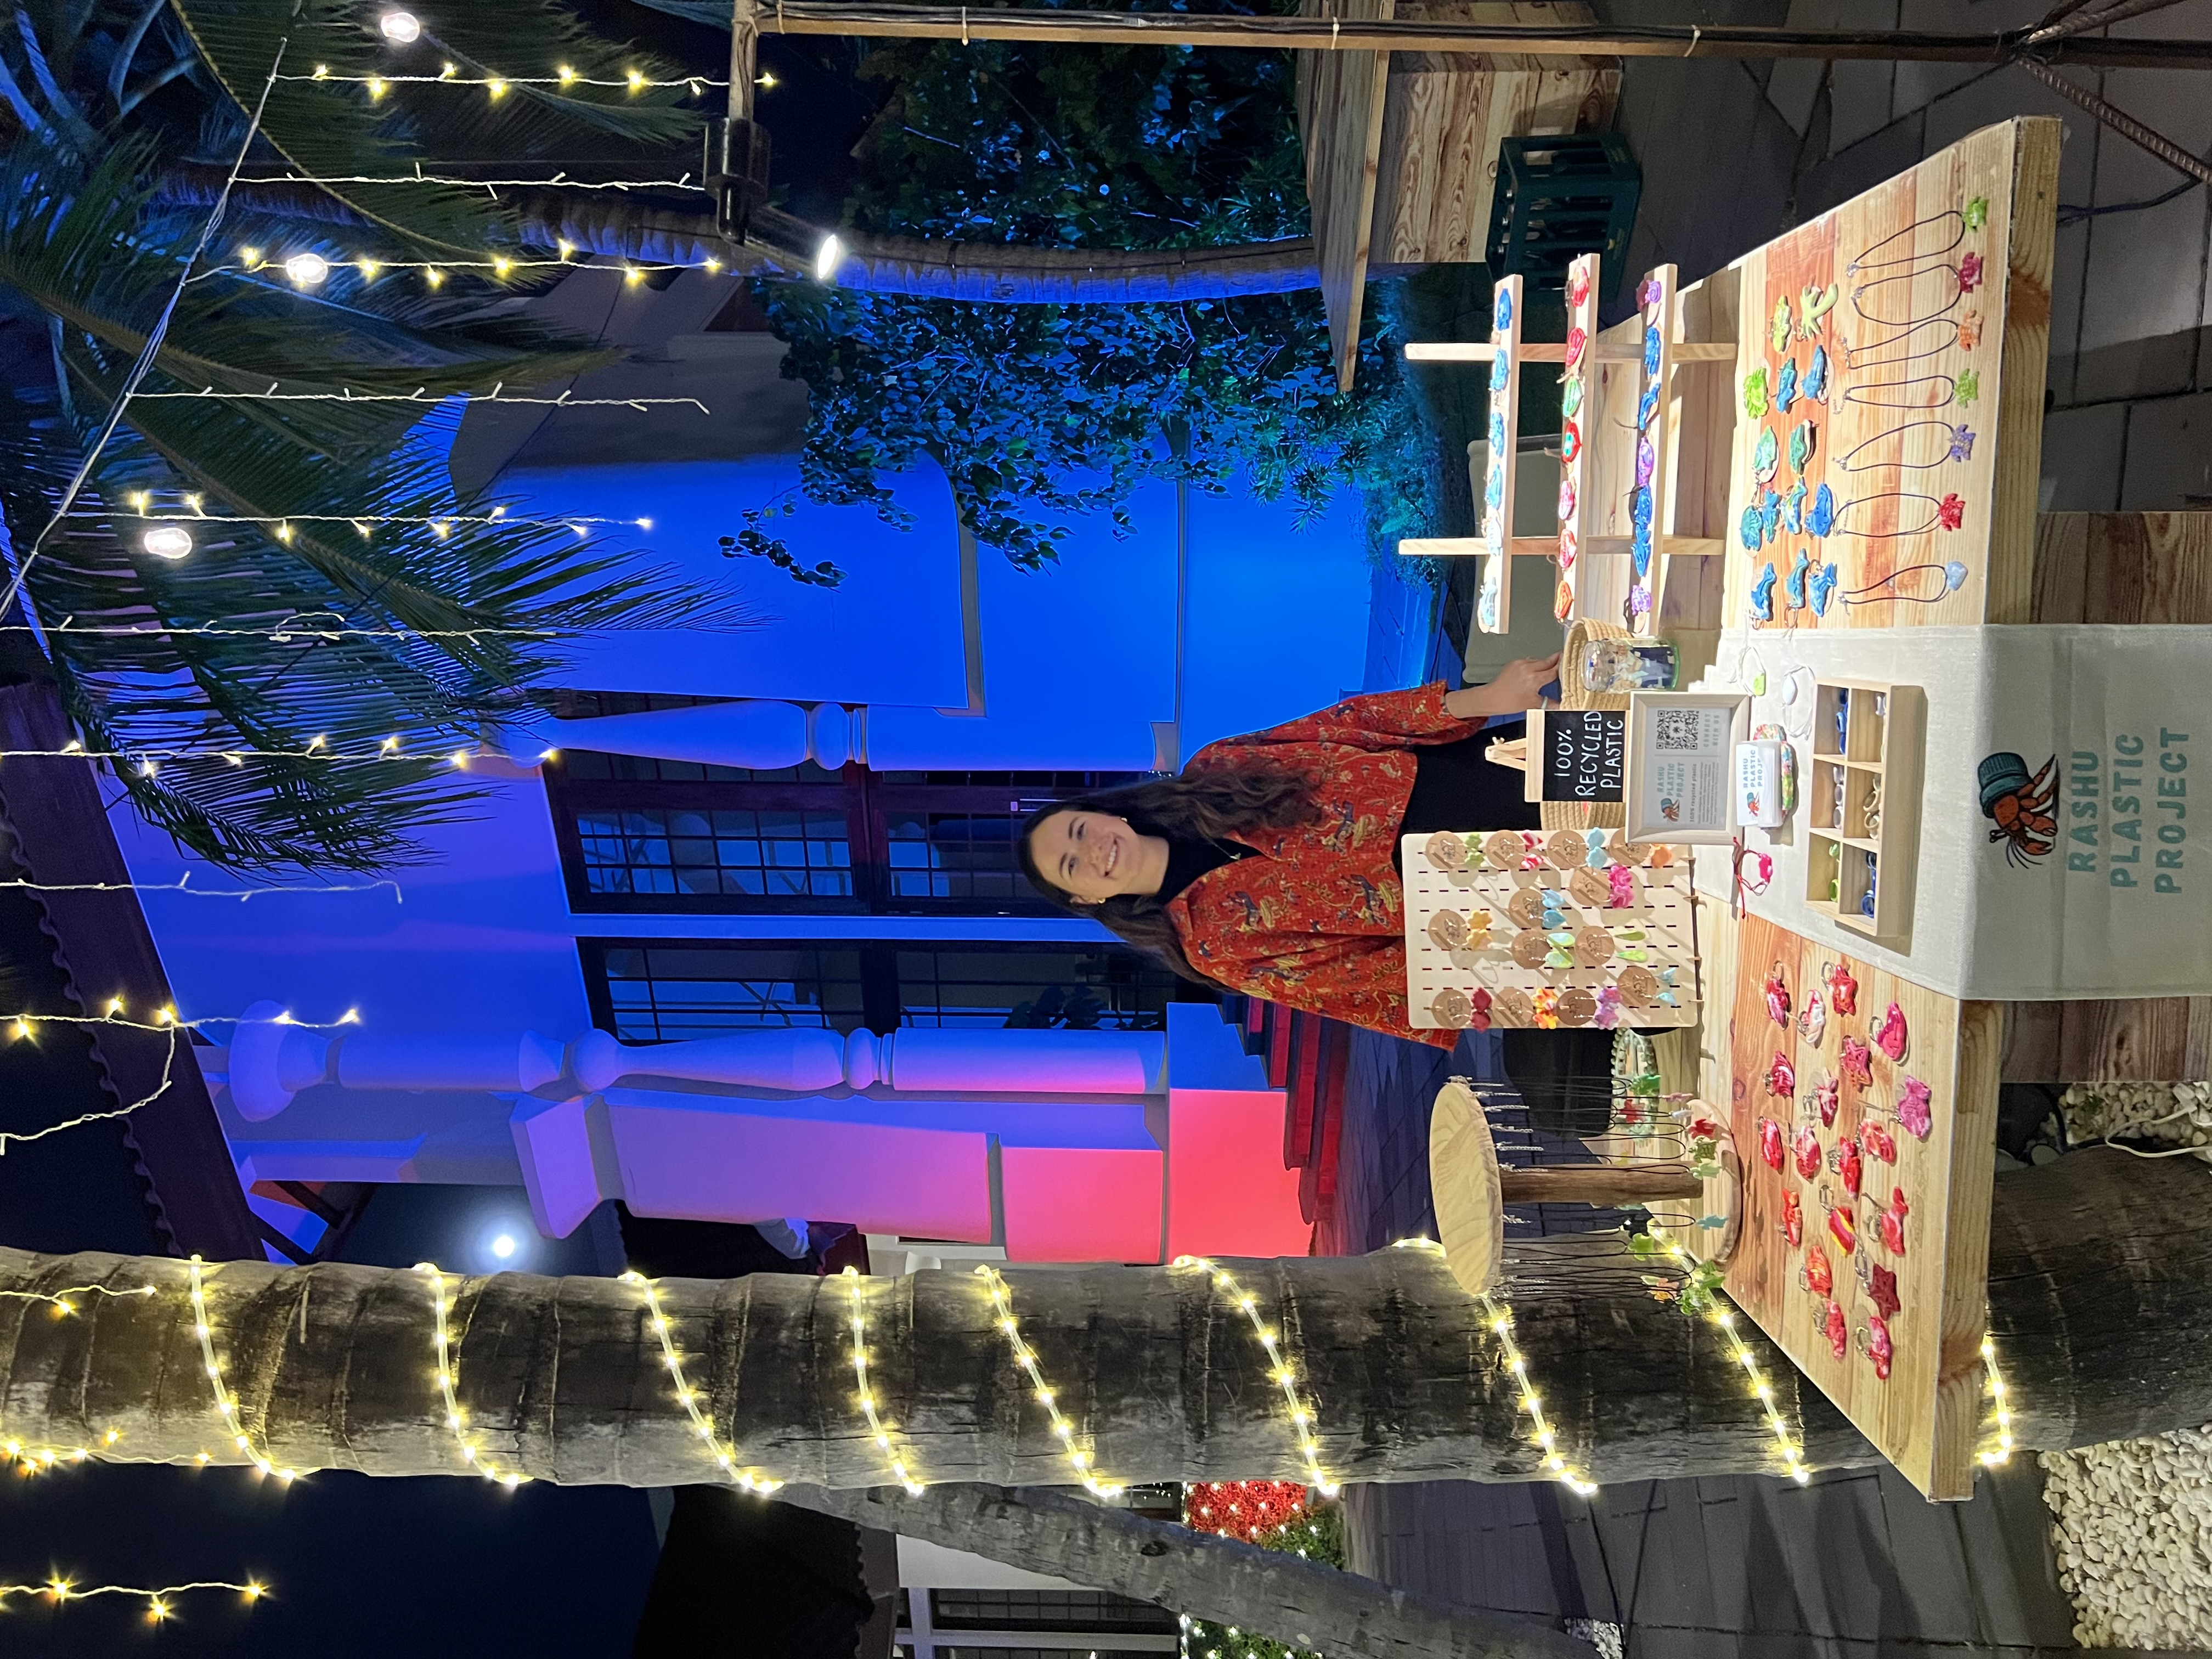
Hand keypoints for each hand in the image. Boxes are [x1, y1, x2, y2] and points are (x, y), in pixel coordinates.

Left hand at [1445, 653, 1560, 720]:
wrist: (1491, 698)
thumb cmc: (1510, 702)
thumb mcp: (1533, 705)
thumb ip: (1550, 703)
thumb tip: (1563, 705)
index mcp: (1534, 679)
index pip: (1554, 670)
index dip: (1564, 667)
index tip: (1571, 664)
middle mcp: (1528, 668)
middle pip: (1548, 662)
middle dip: (1557, 661)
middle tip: (1566, 659)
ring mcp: (1521, 664)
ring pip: (1540, 661)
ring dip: (1546, 664)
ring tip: (1552, 668)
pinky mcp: (1515, 662)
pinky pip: (1530, 661)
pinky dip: (1536, 665)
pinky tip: (1537, 671)